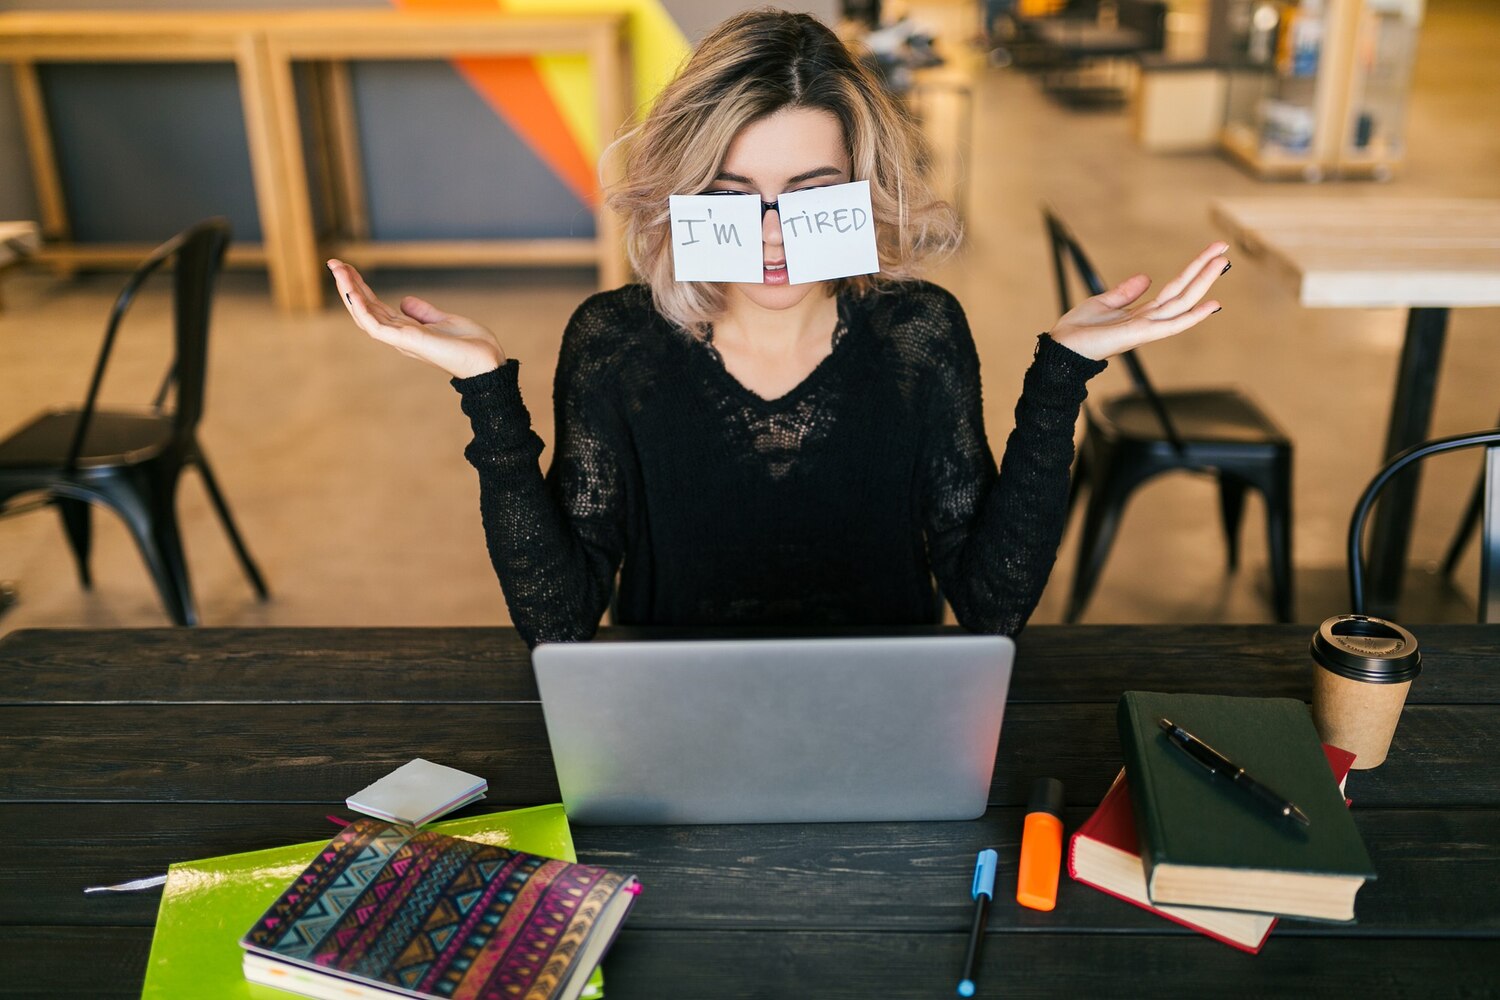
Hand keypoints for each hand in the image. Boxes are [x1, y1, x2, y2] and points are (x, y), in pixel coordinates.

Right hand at [327, 259, 506, 379]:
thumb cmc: (470, 345)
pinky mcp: (406, 341)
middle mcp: (399, 336)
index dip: (361, 289)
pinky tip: (351, 291)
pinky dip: (361, 308)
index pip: (376, 307)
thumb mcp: (444, 320)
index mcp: (406, 330)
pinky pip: (374, 325)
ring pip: (364, 315)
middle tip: (334, 263)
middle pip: (365, 309)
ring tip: (338, 269)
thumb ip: (423, 312)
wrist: (486, 361)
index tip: (348, 269)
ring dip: (349, 292)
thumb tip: (404, 301)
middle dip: (349, 285)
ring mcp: (400, 339)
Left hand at [1047, 242, 1229, 361]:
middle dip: (1204, 271)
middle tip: (1224, 249)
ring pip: (1182, 302)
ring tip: (1221, 262)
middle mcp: (1149, 320)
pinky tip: (1211, 305)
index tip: (1211, 252)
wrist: (1062, 348)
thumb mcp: (1103, 303)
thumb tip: (1146, 278)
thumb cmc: (1078, 330)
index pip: (1174, 288)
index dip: (1193, 270)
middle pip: (1184, 292)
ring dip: (1203, 282)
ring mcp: (1147, 328)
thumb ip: (1125, 292)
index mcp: (1141, 313)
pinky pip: (1172, 324)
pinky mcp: (1140, 334)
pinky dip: (1192, 316)